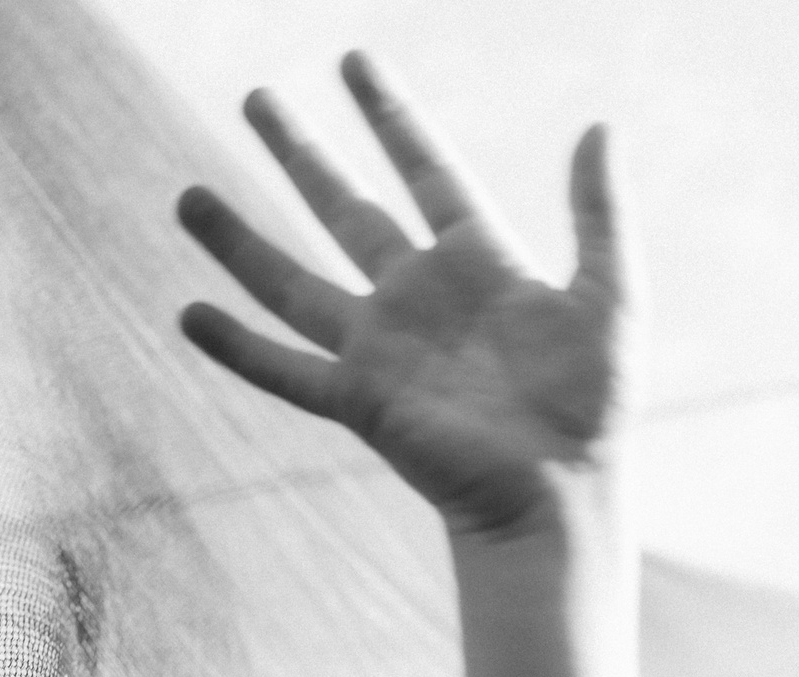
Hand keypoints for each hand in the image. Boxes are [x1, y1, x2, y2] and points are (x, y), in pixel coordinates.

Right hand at [177, 53, 630, 536]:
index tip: (354, 62)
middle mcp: (418, 297)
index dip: (391, 117)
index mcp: (479, 264)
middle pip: (346, 208)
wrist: (559, 493)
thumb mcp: (611, 295)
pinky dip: (237, 347)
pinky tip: (188, 316)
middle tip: (256, 98)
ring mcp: (382, 348)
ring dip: (241, 241)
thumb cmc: (593, 407)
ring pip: (294, 281)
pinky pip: (285, 369)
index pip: (427, 170)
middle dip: (299, 154)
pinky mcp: (360, 399)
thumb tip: (598, 125)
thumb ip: (598, 213)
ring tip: (187, 195)